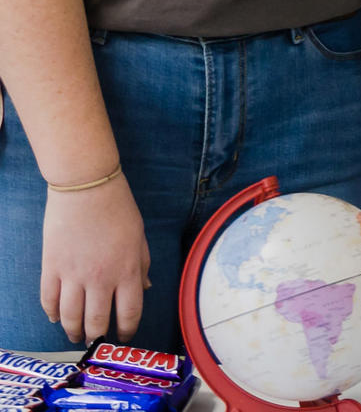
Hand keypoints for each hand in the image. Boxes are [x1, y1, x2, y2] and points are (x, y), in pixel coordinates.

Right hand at [41, 174, 150, 342]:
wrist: (86, 185)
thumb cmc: (118, 207)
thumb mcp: (139, 235)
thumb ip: (142, 263)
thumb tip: (145, 288)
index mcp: (127, 270)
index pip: (129, 313)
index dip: (126, 330)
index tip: (123, 336)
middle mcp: (101, 278)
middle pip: (97, 321)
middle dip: (97, 336)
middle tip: (96, 340)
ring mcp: (74, 274)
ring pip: (71, 317)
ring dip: (73, 331)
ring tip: (76, 335)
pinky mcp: (52, 267)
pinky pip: (49, 300)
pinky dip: (52, 314)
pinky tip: (57, 317)